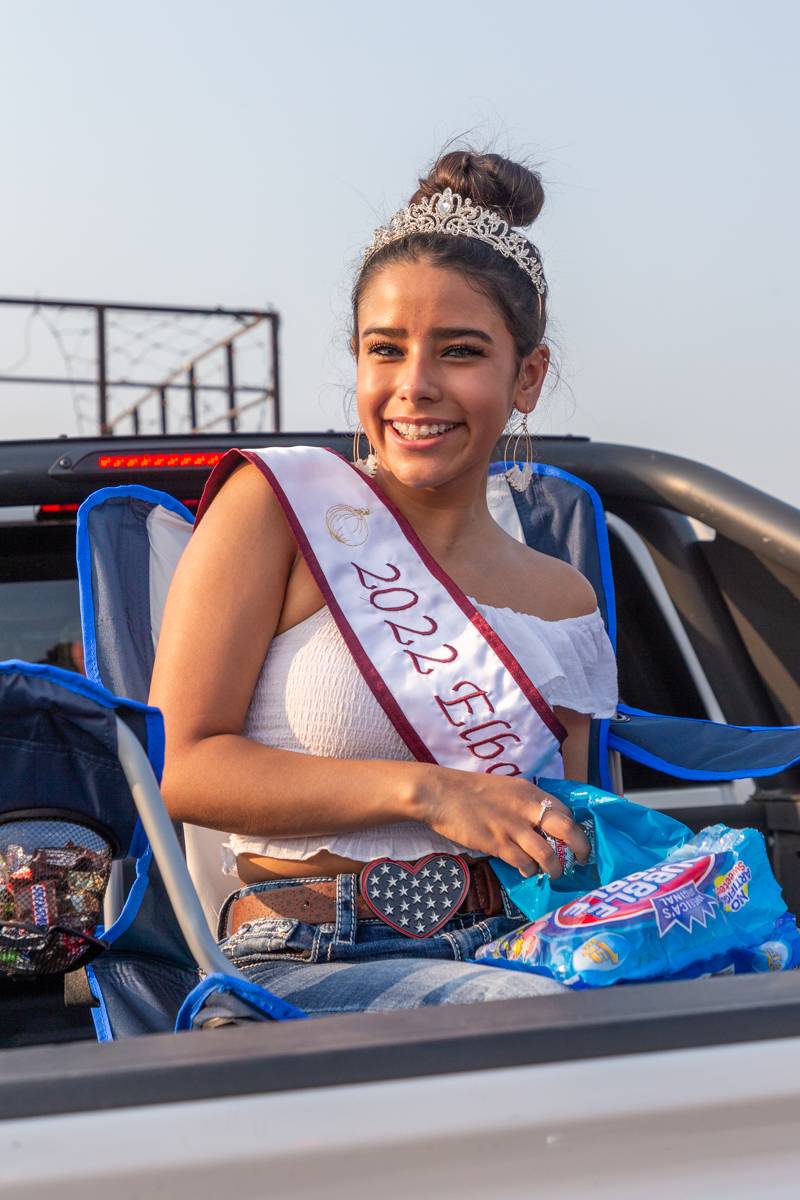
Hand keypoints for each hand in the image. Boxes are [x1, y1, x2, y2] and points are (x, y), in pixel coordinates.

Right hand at [415, 765, 590, 878]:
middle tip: (582, 860)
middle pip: (566, 828)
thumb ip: (524, 803)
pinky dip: (529, 869)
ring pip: (547, 853)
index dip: (574, 827)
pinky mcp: (496, 843)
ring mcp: (512, 826)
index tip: (575, 839)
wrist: (440, 793)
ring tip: (554, 873)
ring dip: (555, 867)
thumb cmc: (470, 791)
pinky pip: (523, 862)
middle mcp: (526, 807)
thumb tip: (540, 822)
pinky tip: (526, 869)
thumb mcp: (505, 788)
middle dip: (580, 847)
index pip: (565, 810)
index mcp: (529, 791)